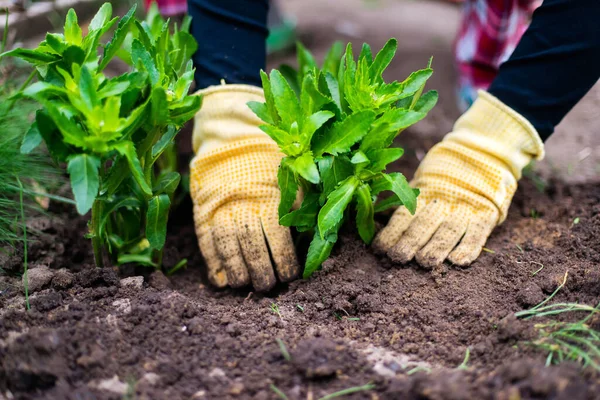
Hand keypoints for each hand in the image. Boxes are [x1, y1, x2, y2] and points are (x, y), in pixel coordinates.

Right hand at [190, 85, 299, 290]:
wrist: (234, 139)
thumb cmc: (272, 163)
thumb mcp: (294, 180)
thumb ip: (301, 208)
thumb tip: (315, 240)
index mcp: (269, 199)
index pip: (278, 241)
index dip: (285, 263)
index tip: (291, 276)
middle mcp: (243, 207)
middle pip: (252, 249)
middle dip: (262, 273)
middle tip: (269, 285)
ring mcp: (219, 210)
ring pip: (228, 250)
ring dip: (238, 273)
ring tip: (246, 284)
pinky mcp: (202, 213)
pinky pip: (206, 244)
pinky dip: (213, 264)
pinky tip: (222, 280)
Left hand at [373, 91, 544, 268]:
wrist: (484, 150)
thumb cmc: (448, 172)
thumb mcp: (425, 179)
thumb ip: (410, 198)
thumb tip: (383, 218)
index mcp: (424, 194)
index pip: (403, 216)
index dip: (392, 233)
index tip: (380, 249)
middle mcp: (443, 202)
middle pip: (424, 224)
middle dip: (411, 241)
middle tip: (399, 257)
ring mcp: (466, 208)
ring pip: (448, 230)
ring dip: (436, 247)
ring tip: (425, 262)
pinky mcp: (486, 213)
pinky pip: (477, 232)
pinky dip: (469, 247)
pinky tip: (458, 261)